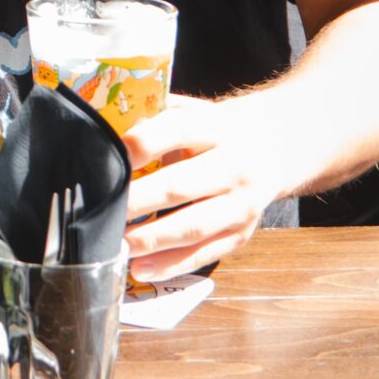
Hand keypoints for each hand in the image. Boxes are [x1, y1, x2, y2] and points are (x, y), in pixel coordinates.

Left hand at [120, 92, 289, 282]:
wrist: (277, 145)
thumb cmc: (216, 129)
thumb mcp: (193, 110)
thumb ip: (154, 116)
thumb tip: (101, 125)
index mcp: (214, 127)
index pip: (175, 131)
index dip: (140, 145)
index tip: (105, 158)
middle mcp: (232, 165)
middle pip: (180, 186)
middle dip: (137, 201)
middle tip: (100, 211)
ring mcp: (242, 203)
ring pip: (193, 226)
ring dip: (151, 239)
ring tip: (117, 244)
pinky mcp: (243, 233)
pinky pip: (206, 253)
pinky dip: (171, 264)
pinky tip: (141, 268)